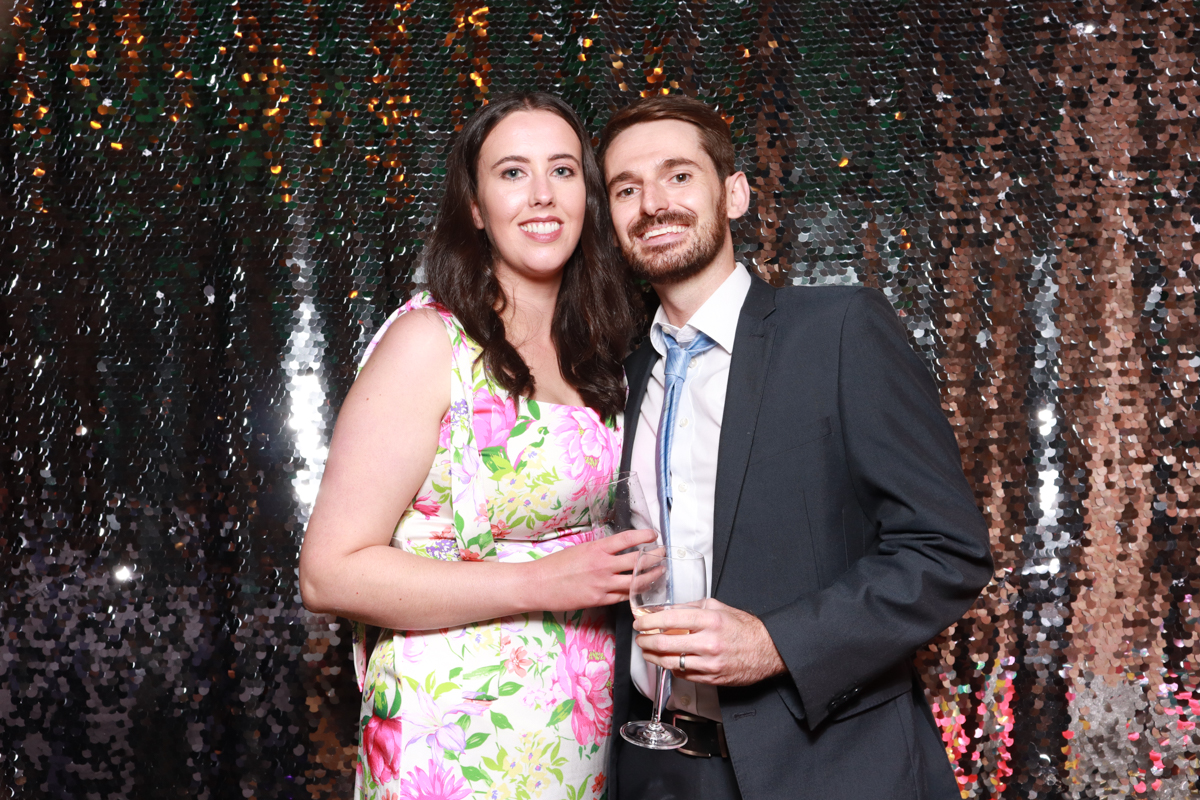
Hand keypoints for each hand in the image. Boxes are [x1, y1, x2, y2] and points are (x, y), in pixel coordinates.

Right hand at [529, 528, 657, 611]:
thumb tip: (617, 551)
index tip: (653, 535)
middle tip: (662, 554)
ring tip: (660, 572)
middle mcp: (602, 566)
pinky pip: (623, 597)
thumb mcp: (580, 550)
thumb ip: (600, 551)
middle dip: (654, 557)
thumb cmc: (556, 565)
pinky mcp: (599, 600)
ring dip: (650, 577)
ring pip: (635, 582)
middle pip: (637, 561)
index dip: (644, 536)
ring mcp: (602, 584)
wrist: (538, 584)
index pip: (628, 539)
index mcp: (597, 549)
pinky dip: (634, 593)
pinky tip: (641, 590)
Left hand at [634, 598, 785, 685]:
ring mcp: (709, 663)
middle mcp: (708, 642)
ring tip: (647, 651)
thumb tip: (666, 610)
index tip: (640, 623)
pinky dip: (671, 667)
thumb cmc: (744, 628)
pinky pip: (683, 675)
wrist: (768, 650)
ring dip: (653, 657)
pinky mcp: (712, 678)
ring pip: (670, 663)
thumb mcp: (718, 607)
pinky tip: (667, 661)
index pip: (669, 620)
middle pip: (664, 644)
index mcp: (709, 620)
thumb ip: (691, 607)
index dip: (648, 622)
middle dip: (645, 642)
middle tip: (640, 638)